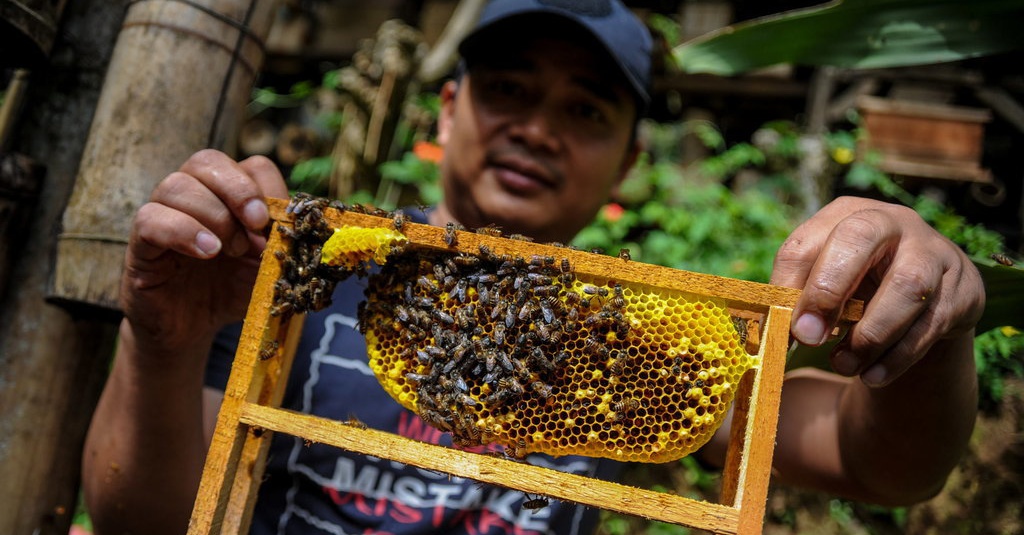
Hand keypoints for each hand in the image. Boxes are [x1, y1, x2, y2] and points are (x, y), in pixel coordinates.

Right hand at [120, 149, 288, 357]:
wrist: (193, 329)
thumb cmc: (232, 291)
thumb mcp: (269, 269)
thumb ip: (288, 248)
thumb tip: (316, 233)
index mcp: (231, 196)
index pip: (250, 165)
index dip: (267, 187)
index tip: (277, 221)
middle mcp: (195, 195)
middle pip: (207, 159)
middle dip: (238, 189)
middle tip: (257, 224)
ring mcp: (164, 214)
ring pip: (176, 184)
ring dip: (213, 214)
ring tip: (230, 250)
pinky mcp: (141, 242)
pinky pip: (150, 218)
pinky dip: (182, 231)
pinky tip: (207, 252)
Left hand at [772, 196, 984, 386]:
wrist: (929, 296)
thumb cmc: (862, 286)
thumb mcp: (828, 283)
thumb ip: (800, 301)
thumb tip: (771, 332)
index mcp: (845, 216)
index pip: (805, 242)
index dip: (788, 285)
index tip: (782, 328)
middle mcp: (892, 222)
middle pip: (860, 237)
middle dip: (828, 289)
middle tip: (809, 338)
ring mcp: (933, 251)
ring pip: (907, 286)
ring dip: (870, 335)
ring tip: (844, 366)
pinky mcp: (963, 287)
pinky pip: (932, 323)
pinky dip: (898, 356)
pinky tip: (873, 376)